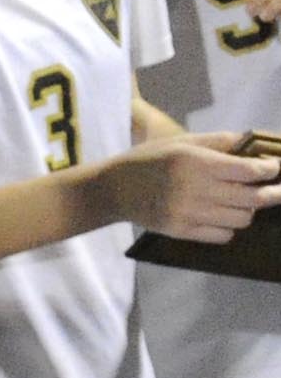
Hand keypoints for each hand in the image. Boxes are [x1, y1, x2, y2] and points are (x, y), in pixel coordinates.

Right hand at [99, 129, 280, 241]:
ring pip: (241, 219)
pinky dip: (229, 227)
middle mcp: (195, 190)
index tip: (275, 168)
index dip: (270, 169)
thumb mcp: (182, 142)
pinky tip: (222, 216)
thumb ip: (220, 142)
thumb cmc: (150, 159)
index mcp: (197, 163)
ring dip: (248, 210)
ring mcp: (189, 214)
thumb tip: (256, 146)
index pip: (249, 170)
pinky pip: (223, 235)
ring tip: (243, 202)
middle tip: (279, 190)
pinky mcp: (182, 232)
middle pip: (252, 198)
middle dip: (273, 193)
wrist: (114, 189)